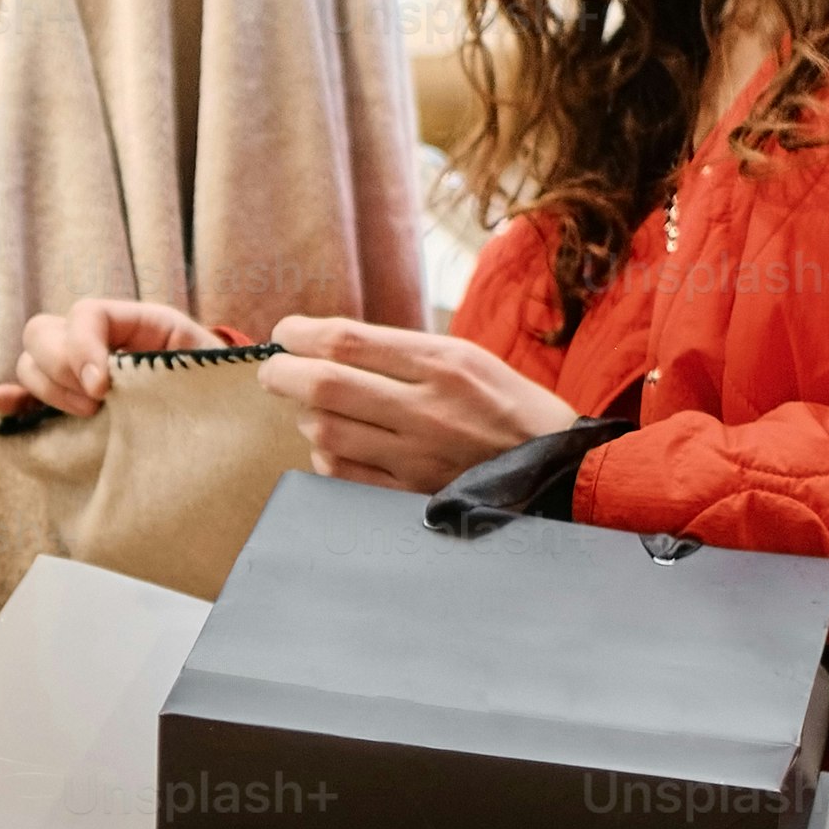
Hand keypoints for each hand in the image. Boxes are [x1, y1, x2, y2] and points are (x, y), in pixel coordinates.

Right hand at [4, 297, 229, 418]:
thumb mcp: (209, 366)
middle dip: (61, 369)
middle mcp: (98, 339)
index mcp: (136, 322)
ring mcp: (76, 370)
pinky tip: (3, 408)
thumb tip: (179, 370)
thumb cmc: (218, 390)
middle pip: (43, 332)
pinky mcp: (66, 402)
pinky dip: (11, 401)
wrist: (221, 419)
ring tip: (89, 416)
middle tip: (96, 404)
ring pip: (29, 362)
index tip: (101, 389)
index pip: (87, 314)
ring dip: (47, 390)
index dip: (83, 347)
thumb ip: (187, 359)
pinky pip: (24, 396)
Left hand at [263, 319, 580, 492]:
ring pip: (325, 432)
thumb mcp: (465, 358)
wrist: (555, 467)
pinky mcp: (410, 495)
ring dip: (306, 415)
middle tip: (274, 370)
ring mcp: (417, 457)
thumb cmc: (504, 405)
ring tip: (316, 407)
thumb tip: (325, 343)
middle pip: (325, 386)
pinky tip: (337, 444)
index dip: (301, 335)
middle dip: (283, 374)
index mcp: (443, 364)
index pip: (348, 342)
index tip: (285, 333)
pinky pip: (340, 474)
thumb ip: (399, 351)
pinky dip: (325, 455)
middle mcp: (428, 409)